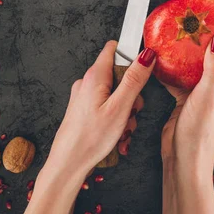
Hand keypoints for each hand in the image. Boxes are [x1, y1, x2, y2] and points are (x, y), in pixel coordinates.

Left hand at [47, 40, 155, 176]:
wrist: (67, 164)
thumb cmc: (90, 139)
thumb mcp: (120, 107)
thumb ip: (134, 80)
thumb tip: (146, 55)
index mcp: (95, 76)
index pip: (114, 49)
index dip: (131, 56)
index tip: (143, 72)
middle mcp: (87, 83)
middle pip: (119, 76)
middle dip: (132, 96)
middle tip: (132, 114)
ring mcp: (84, 97)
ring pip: (115, 95)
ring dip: (125, 113)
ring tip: (123, 132)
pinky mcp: (83, 110)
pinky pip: (106, 108)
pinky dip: (115, 121)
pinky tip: (116, 137)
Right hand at [161, 11, 213, 171]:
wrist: (183, 160)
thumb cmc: (199, 134)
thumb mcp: (207, 97)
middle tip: (206, 17)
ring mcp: (206, 93)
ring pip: (201, 64)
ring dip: (194, 49)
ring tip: (185, 32)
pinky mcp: (189, 99)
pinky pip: (182, 77)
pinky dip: (174, 67)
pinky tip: (163, 58)